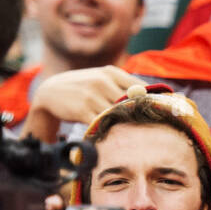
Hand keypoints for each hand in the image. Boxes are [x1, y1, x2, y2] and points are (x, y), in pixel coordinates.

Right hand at [23, 66, 146, 141]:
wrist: (50, 91)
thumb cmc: (82, 87)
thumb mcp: (101, 78)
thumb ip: (122, 85)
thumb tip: (150, 96)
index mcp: (111, 72)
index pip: (140, 87)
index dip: (152, 102)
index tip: (159, 113)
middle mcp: (103, 81)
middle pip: (132, 102)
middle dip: (141, 116)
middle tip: (150, 128)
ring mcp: (92, 96)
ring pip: (119, 114)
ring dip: (126, 126)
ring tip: (134, 136)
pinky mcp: (83, 110)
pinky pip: (103, 124)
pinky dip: (110, 131)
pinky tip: (114, 137)